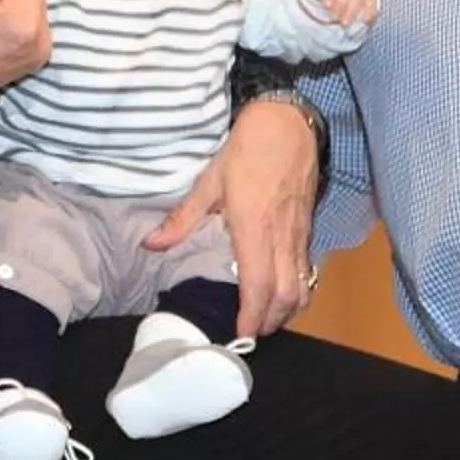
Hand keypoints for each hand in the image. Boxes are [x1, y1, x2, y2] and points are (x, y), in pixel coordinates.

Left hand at [145, 97, 319, 337]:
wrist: (287, 125)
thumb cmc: (245, 151)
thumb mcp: (208, 181)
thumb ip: (183, 218)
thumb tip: (151, 244)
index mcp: (254, 228)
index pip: (259, 285)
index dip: (252, 315)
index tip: (240, 334)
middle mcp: (282, 237)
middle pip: (286, 296)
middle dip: (271, 321)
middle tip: (250, 333)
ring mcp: (299, 235)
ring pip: (302, 286)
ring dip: (287, 310)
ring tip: (266, 319)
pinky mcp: (308, 229)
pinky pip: (306, 270)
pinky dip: (296, 290)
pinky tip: (281, 293)